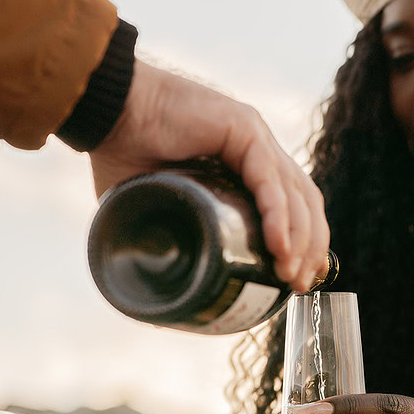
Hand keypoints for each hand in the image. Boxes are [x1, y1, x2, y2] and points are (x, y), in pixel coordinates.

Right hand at [90, 60, 329, 292]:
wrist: (103, 112)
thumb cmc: (123, 154)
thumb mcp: (155, 209)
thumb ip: (169, 240)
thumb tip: (167, 301)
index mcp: (247, 165)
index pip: (293, 206)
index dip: (303, 243)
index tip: (296, 279)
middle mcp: (259, 149)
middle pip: (304, 203)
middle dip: (309, 247)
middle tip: (298, 285)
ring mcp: (255, 137)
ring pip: (296, 193)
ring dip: (299, 238)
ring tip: (290, 275)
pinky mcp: (243, 128)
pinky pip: (269, 179)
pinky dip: (278, 215)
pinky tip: (279, 245)